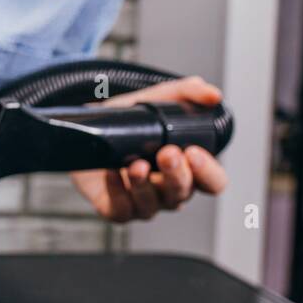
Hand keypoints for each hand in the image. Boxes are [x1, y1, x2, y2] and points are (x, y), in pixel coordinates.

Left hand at [70, 76, 228, 222]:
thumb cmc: (131, 121)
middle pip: (182, 194)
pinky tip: (112, 172)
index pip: (213, 182)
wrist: (89, 129)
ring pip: (152, 206)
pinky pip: (121, 211)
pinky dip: (116, 192)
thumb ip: (189, 92)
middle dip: (176, 175)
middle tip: (166, 153)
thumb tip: (212, 95)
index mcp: (188, 170)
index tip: (193, 152)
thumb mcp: (160, 98)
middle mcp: (169, 190)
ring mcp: (144, 202)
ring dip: (144, 185)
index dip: (208, 172)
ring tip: (136, 164)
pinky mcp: (117, 208)